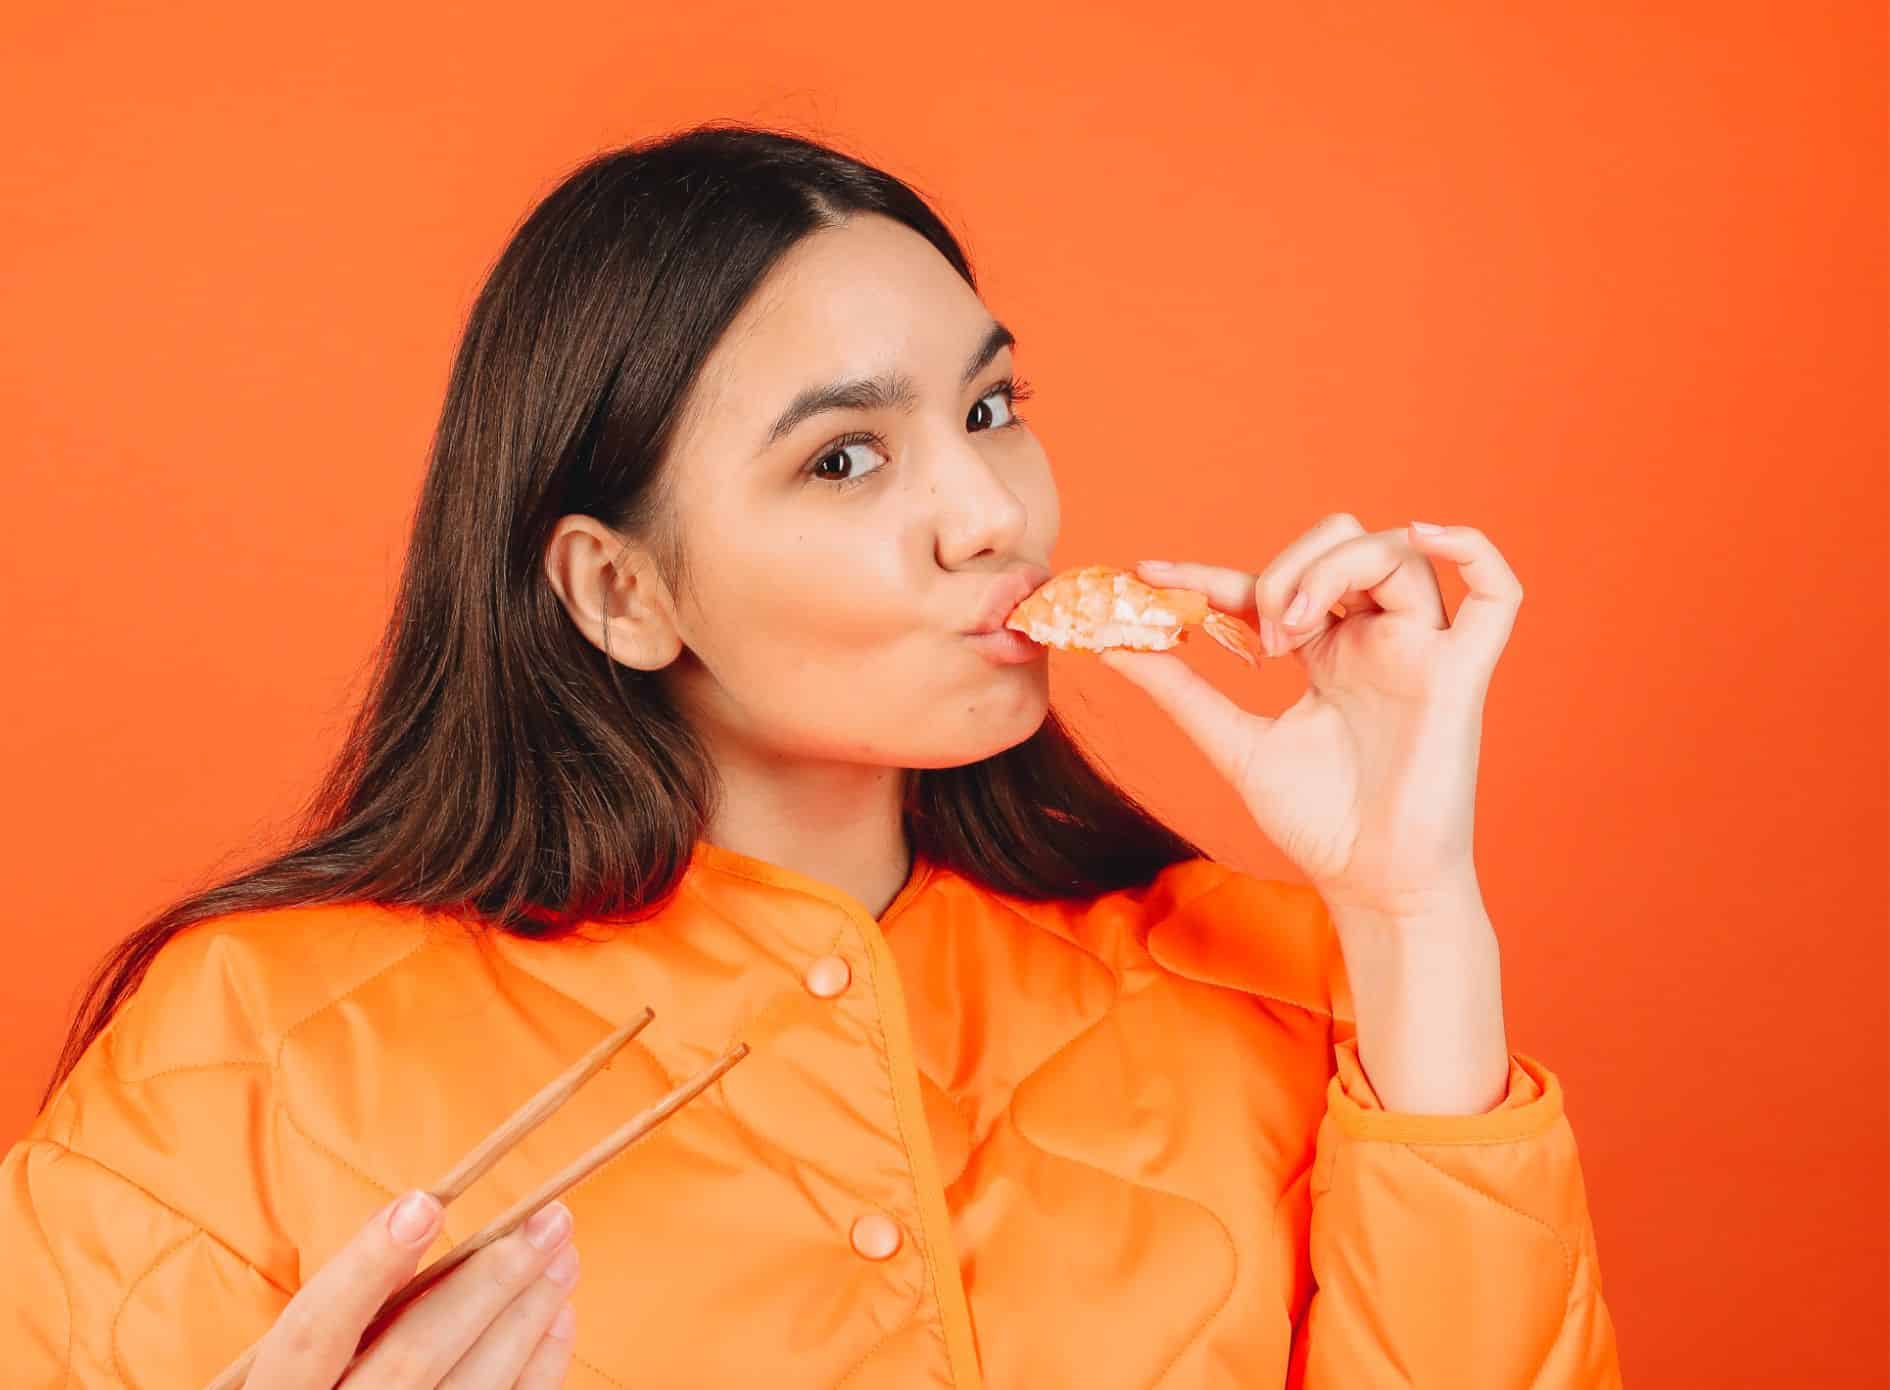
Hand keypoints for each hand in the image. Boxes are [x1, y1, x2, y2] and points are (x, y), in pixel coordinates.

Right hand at [245, 1190, 579, 1387]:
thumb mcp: (305, 1361)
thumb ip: (348, 1304)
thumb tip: (416, 1215)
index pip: (312, 1333)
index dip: (366, 1267)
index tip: (426, 1203)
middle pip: (413, 1358)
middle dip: (489, 1282)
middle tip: (550, 1219)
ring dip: (527, 1315)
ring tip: (564, 1254)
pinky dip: (538, 1366)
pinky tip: (558, 1316)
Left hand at [1099, 513, 1523, 919]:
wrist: (1369, 884)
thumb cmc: (1317, 823)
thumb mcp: (1231, 744)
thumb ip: (1179, 691)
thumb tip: (1109, 645)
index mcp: (1328, 652)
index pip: (1270, 583)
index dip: (1208, 572)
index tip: (1147, 574)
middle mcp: (1377, 640)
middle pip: (1345, 542)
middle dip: (1289, 567)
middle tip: (1260, 631)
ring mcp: (1422, 652)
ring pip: (1398, 553)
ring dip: (1334, 569)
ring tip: (1292, 628)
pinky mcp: (1460, 676)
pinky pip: (1498, 593)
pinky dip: (1472, 547)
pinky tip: (1425, 540)